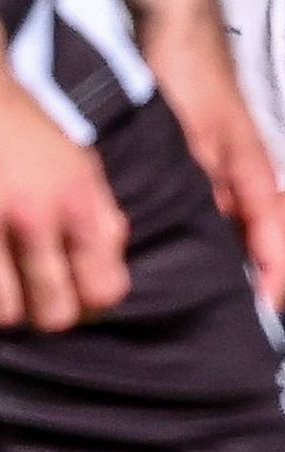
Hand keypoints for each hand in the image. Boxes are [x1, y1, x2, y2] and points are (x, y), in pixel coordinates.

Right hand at [0, 95, 127, 332]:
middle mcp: (32, 214)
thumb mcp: (82, 170)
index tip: (75, 294)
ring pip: (3, 314)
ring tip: (5, 287)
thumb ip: (103, 225)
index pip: (103, 292)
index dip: (91, 303)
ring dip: (5, 308)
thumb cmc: (31, 136)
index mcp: (77, 201)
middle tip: (33, 297)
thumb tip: (108, 291)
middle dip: (44, 313)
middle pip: (52, 315)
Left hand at [162, 81, 284, 315]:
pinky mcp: (199, 158)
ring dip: (210, 253)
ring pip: (223, 225)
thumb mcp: (193, 138)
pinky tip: (159, 238)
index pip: (275, 245)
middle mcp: (243, 180)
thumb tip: (197, 240)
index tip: (258, 320)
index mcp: (256, 179)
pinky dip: (189, 226)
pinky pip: (199, 205)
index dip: (270, 286)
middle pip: (250, 242)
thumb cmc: (191, 77)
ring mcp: (221, 169)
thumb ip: (199, 187)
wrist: (175, 24)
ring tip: (182, 285)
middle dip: (238, 279)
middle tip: (211, 314)